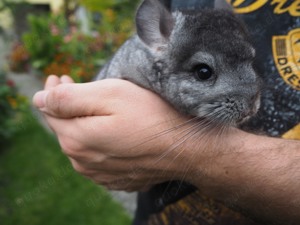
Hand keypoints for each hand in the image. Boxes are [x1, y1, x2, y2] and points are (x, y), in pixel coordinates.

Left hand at [33, 75, 199, 190]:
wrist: (186, 148)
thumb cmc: (151, 116)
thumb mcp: (110, 95)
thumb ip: (69, 98)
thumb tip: (39, 99)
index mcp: (77, 140)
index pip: (52, 113)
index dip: (52, 92)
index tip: (59, 76)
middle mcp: (83, 162)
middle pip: (65, 130)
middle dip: (66, 107)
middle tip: (71, 85)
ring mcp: (100, 174)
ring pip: (80, 144)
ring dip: (81, 124)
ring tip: (90, 108)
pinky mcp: (116, 178)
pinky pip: (97, 158)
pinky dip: (96, 142)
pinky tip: (107, 132)